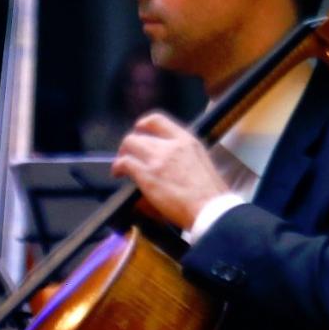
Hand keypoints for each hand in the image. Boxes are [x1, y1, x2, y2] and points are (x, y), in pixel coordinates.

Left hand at [111, 112, 228, 230]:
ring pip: (129, 145)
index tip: (138, 131)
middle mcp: (171, 145)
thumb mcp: (200, 163)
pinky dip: (118, 167)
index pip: (158, 120)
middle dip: (130, 145)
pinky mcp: (147, 174)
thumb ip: (181, 157)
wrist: (210, 209)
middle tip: (128, 156)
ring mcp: (157, 159)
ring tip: (121, 167)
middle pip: (139, 135)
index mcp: (187, 140)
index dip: (143, 124)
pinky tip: (118, 174)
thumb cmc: (210, 194)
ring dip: (122, 155)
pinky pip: (124, 163)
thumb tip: (164, 164)